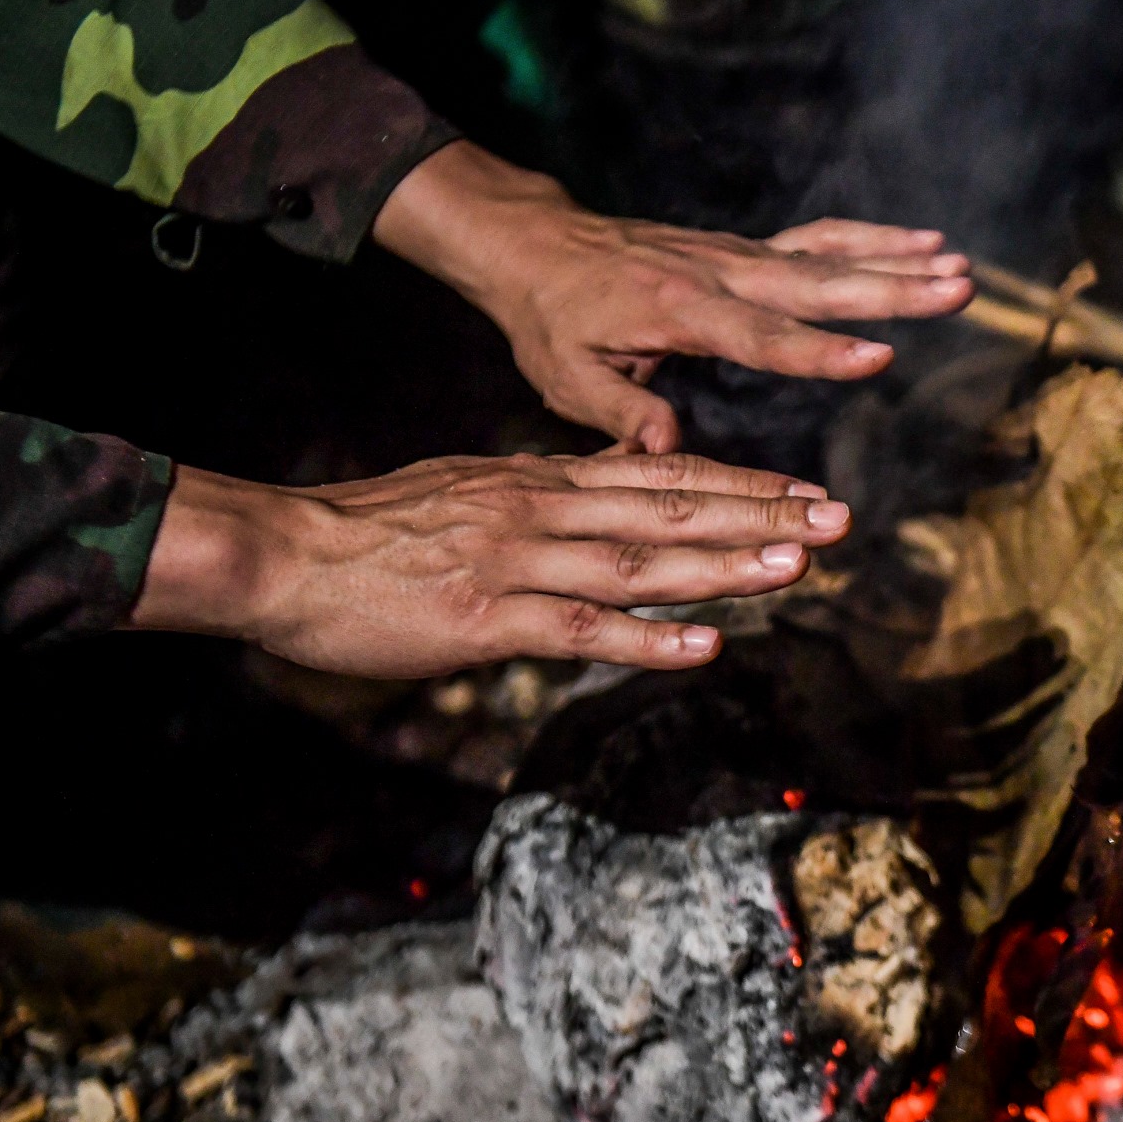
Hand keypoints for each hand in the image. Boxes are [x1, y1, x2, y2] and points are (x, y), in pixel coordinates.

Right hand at [127, 452, 850, 677]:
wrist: (285, 554)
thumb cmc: (372, 533)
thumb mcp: (466, 492)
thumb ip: (537, 500)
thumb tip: (594, 504)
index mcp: (539, 482)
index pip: (658, 476)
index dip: (738, 484)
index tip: (804, 489)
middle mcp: (541, 511)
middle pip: (668, 511)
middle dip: (758, 515)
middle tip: (838, 519)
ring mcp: (516, 563)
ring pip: (637, 562)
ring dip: (721, 565)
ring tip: (795, 566)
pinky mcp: (485, 618)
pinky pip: (578, 629)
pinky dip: (645, 639)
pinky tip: (703, 645)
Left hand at [373, 142, 974, 451]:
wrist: (535, 244)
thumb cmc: (548, 319)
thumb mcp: (564, 375)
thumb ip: (618, 411)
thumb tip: (663, 448)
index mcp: (676, 309)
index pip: (761, 337)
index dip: (820, 350)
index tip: (879, 356)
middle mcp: (717, 274)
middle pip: (816, 284)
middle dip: (891, 290)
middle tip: (957, 288)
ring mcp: (734, 256)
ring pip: (826, 257)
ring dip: (896, 261)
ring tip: (959, 266)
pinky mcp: (743, 251)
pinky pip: (814, 241)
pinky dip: (868, 240)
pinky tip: (920, 244)